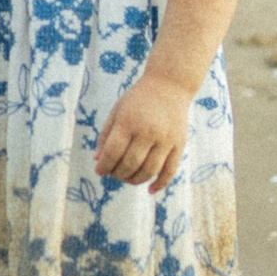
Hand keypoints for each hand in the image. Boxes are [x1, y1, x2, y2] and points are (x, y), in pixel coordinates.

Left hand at [93, 68, 193, 192]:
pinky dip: (160, 184)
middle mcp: (147, 132)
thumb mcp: (117, 111)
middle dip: (118, 174)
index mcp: (128, 122)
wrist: (169, 85)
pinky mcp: (178, 144)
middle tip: (114, 174)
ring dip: (135, 180)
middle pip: (130, 164)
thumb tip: (98, 161)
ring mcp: (165, 139)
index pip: (113, 153)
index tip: (100, 171)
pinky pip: (170, 170)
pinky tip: (150, 190)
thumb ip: (106, 135)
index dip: (104, 166)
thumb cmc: (138, 99)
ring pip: (149, 170)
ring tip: (128, 179)